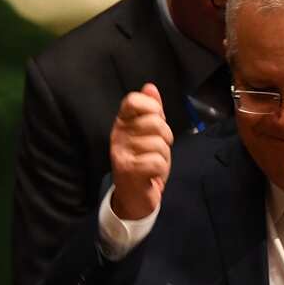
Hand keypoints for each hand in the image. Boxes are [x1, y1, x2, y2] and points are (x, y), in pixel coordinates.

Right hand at [109, 83, 173, 219]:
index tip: (156, 119)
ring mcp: (121, 153)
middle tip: (159, 148)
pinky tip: (153, 174)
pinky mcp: (128, 171)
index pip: (133, 100)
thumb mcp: (149, 134)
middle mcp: (118, 135)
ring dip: (164, 156)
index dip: (151, 106)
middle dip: (166, 136)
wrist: (133, 197)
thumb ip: (151, 111)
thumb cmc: (143, 162)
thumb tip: (150, 87)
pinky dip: (161, 169)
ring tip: (154, 163)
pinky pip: (157, 161)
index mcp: (122, 123)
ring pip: (159, 144)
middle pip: (155, 122)